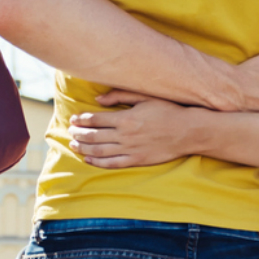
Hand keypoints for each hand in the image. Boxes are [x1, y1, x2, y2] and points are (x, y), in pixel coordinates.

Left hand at [72, 92, 198, 168]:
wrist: (188, 131)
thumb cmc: (168, 110)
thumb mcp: (145, 97)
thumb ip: (120, 95)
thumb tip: (98, 99)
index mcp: (126, 118)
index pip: (96, 119)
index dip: (82, 119)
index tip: (74, 119)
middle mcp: (125, 135)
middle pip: (94, 135)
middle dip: (78, 133)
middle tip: (70, 131)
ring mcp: (131, 150)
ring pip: (99, 151)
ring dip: (83, 148)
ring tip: (74, 145)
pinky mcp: (137, 160)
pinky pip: (112, 163)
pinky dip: (98, 162)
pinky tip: (88, 159)